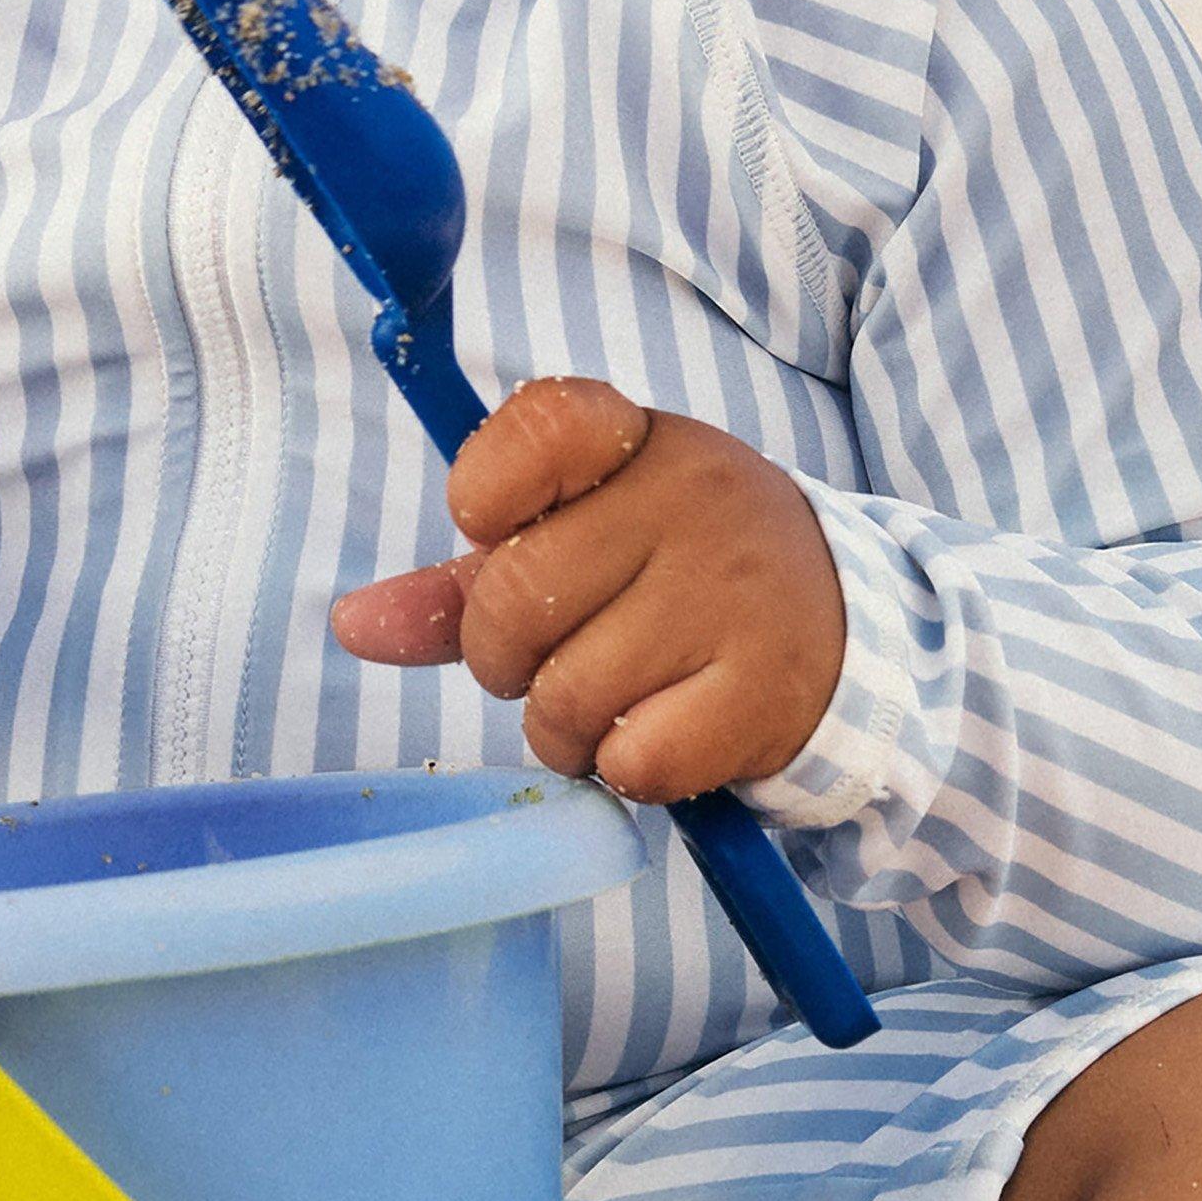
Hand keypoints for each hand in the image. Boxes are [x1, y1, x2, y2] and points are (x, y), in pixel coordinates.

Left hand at [329, 378, 842, 803]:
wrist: (848, 631)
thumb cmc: (680, 578)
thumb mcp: (581, 544)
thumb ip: (460, 585)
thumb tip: (352, 624)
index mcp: (638, 441)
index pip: (532, 431)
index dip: (485, 499)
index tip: (505, 533)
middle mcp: (697, 500)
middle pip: (515, 599)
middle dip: (503, 657)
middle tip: (550, 658)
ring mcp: (737, 596)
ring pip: (564, 695)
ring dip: (559, 729)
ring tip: (605, 705)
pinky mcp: (766, 693)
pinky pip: (631, 759)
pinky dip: (623, 769)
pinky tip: (658, 737)